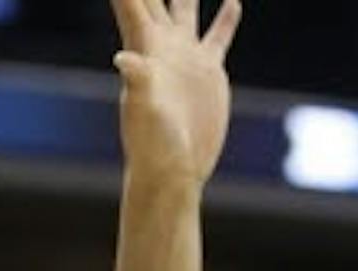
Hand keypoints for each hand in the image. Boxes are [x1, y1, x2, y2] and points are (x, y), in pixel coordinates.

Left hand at [111, 0, 241, 189]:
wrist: (175, 168)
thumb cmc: (152, 144)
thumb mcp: (143, 110)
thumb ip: (137, 81)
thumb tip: (125, 60)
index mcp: (144, 45)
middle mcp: (162, 43)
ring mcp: (186, 55)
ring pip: (185, 5)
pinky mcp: (208, 71)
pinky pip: (218, 36)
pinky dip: (226, 18)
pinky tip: (232, 1)